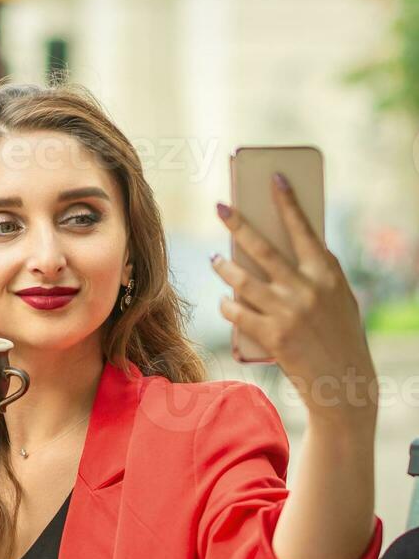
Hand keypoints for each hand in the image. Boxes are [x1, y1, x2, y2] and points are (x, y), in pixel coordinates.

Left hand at [211, 173, 378, 427]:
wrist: (343, 381)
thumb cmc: (339, 335)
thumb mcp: (337, 298)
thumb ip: (313, 276)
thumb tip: (275, 254)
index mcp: (326, 273)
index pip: (303, 228)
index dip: (287, 201)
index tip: (274, 178)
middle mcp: (306, 288)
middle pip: (262, 248)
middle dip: (238, 224)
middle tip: (221, 207)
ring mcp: (287, 312)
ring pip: (241, 281)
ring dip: (223, 268)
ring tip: (214, 259)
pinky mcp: (271, 335)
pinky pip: (236, 312)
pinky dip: (227, 305)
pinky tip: (224, 302)